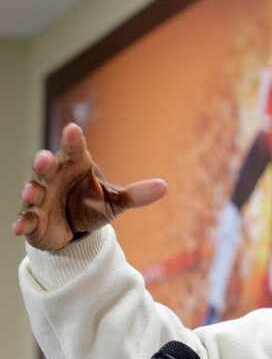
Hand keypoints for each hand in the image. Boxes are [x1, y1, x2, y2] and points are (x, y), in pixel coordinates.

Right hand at [11, 123, 167, 250]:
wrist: (76, 229)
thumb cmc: (93, 203)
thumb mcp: (116, 200)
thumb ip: (135, 194)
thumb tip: (164, 187)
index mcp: (75, 166)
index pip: (74, 149)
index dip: (73, 140)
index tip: (73, 130)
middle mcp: (54, 177)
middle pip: (46, 166)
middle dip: (43, 163)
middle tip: (43, 161)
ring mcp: (41, 197)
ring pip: (33, 190)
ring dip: (31, 191)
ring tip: (32, 193)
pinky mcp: (34, 219)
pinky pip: (26, 219)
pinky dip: (23, 222)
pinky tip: (21, 227)